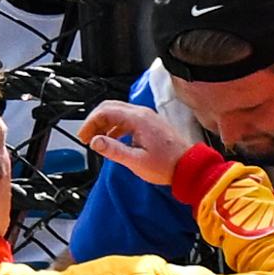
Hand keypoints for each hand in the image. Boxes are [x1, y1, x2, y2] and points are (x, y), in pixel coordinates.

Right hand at [76, 99, 194, 183]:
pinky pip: (127, 118)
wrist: (189, 167)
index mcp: (138, 119)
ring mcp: (147, 117)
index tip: (83, 137)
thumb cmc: (168, 165)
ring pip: (118, 112)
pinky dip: (115, 126)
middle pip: (110, 107)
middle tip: (86, 136)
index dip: (90, 123)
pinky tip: (113, 140)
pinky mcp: (150, 124)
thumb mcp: (136, 161)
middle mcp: (143, 114)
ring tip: (97, 140)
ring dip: (104, 124)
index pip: (105, 111)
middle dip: (95, 121)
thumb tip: (95, 142)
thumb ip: (114, 150)